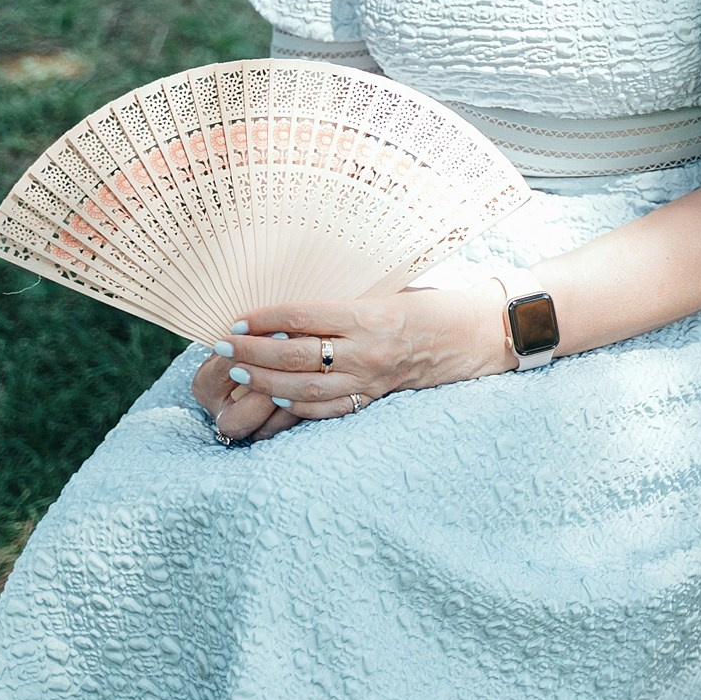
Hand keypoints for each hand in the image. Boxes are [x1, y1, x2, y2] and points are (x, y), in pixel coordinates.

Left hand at [190, 286, 514, 439]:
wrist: (478, 334)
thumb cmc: (433, 304)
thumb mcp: (390, 291)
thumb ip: (346, 301)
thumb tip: (293, 305)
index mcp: (371, 315)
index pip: (304, 316)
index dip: (265, 318)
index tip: (237, 318)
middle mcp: (369, 350)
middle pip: (296, 356)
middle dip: (253, 353)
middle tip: (222, 346)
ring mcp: (373, 378)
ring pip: (305, 387)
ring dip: (266, 380)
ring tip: (239, 371)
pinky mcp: (377, 396)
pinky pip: (329, 407)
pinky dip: (297, 405)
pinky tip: (275, 397)